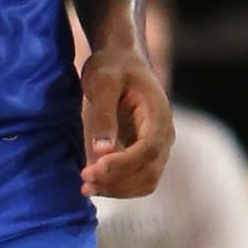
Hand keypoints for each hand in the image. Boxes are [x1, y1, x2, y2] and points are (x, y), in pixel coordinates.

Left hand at [79, 37, 173, 198]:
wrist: (121, 58)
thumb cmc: (111, 65)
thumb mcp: (103, 82)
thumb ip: (104, 115)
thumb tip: (102, 152)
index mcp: (158, 113)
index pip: (148, 150)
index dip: (123, 165)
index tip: (93, 170)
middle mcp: (164, 134)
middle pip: (150, 172)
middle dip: (117, 181)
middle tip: (84, 180)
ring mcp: (157, 145)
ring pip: (146, 181)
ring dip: (117, 189)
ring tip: (86, 186)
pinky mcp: (144, 153)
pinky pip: (136, 178)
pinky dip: (117, 186)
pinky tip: (92, 183)